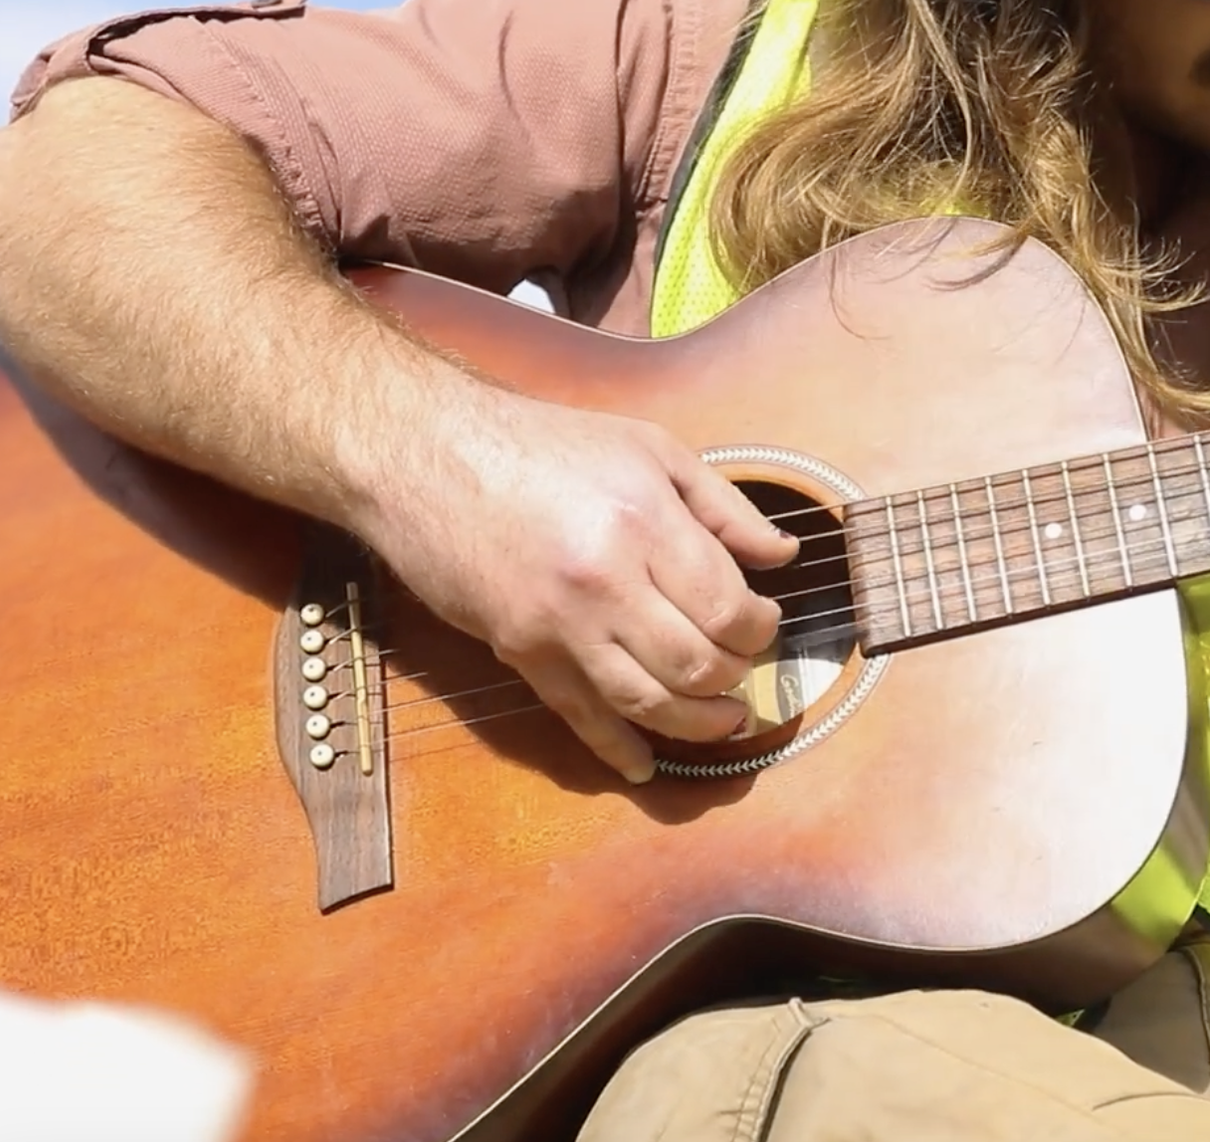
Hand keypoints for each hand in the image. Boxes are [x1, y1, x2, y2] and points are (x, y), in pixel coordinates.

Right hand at [356, 386, 800, 782]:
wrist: (428, 457)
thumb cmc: (544, 444)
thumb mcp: (650, 448)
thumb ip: (724, 506)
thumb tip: (782, 555)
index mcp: (645, 525)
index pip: (727, 609)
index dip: (760, 628)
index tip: (763, 622)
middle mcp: (606, 583)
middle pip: (695, 664)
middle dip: (735, 677)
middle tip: (744, 667)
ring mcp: (559, 626)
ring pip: (646, 703)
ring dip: (697, 724)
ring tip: (725, 721)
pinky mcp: (520, 654)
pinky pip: (578, 717)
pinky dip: (617, 749)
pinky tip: (646, 764)